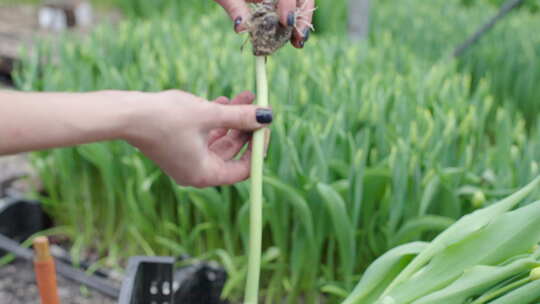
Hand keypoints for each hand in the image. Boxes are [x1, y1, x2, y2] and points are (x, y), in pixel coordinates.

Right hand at [126, 90, 271, 187]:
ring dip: (232, 119)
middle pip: (232, 152)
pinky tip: (224, 100)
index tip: (265, 127)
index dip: (258, 147)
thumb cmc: (166, 118)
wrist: (126, 114)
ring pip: (219, 140)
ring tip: (244, 96)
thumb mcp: (209, 115)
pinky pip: (204, 135)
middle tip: (258, 107)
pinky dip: (216, 120)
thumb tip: (267, 116)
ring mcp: (186, 159)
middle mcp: (196, 172)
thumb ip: (240, 116)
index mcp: (205, 175)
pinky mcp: (178, 146)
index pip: (243, 169)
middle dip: (246, 128)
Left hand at [215, 0, 314, 47]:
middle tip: (299, 38)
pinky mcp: (280, 4)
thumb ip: (234, 8)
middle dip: (303, 17)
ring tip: (298, 42)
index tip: (286, 22)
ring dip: (301, 23)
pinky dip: (294, 25)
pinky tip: (293, 40)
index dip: (289, 5)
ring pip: (302, 4)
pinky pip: (293, 12)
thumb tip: (240, 28)